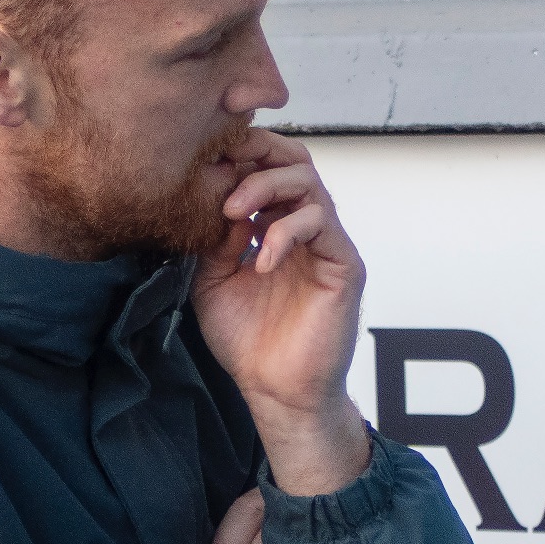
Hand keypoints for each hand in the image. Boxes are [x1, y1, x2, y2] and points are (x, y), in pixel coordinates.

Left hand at [193, 130, 370, 496]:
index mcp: (275, 226)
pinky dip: (286, 232)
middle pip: (294, 159)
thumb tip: (218, 196)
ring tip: (233, 212)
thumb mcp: (211, 278)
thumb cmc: (247, 340)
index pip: (267, 168)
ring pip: (308, 181)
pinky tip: (261, 260)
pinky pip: (320, 223)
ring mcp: (326, 243)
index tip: (201, 163)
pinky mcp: (343, 264)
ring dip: (265, 187)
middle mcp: (304, 228)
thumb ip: (216, 236)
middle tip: (220, 169)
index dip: (238, 155)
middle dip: (256, 153)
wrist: (275, 389)